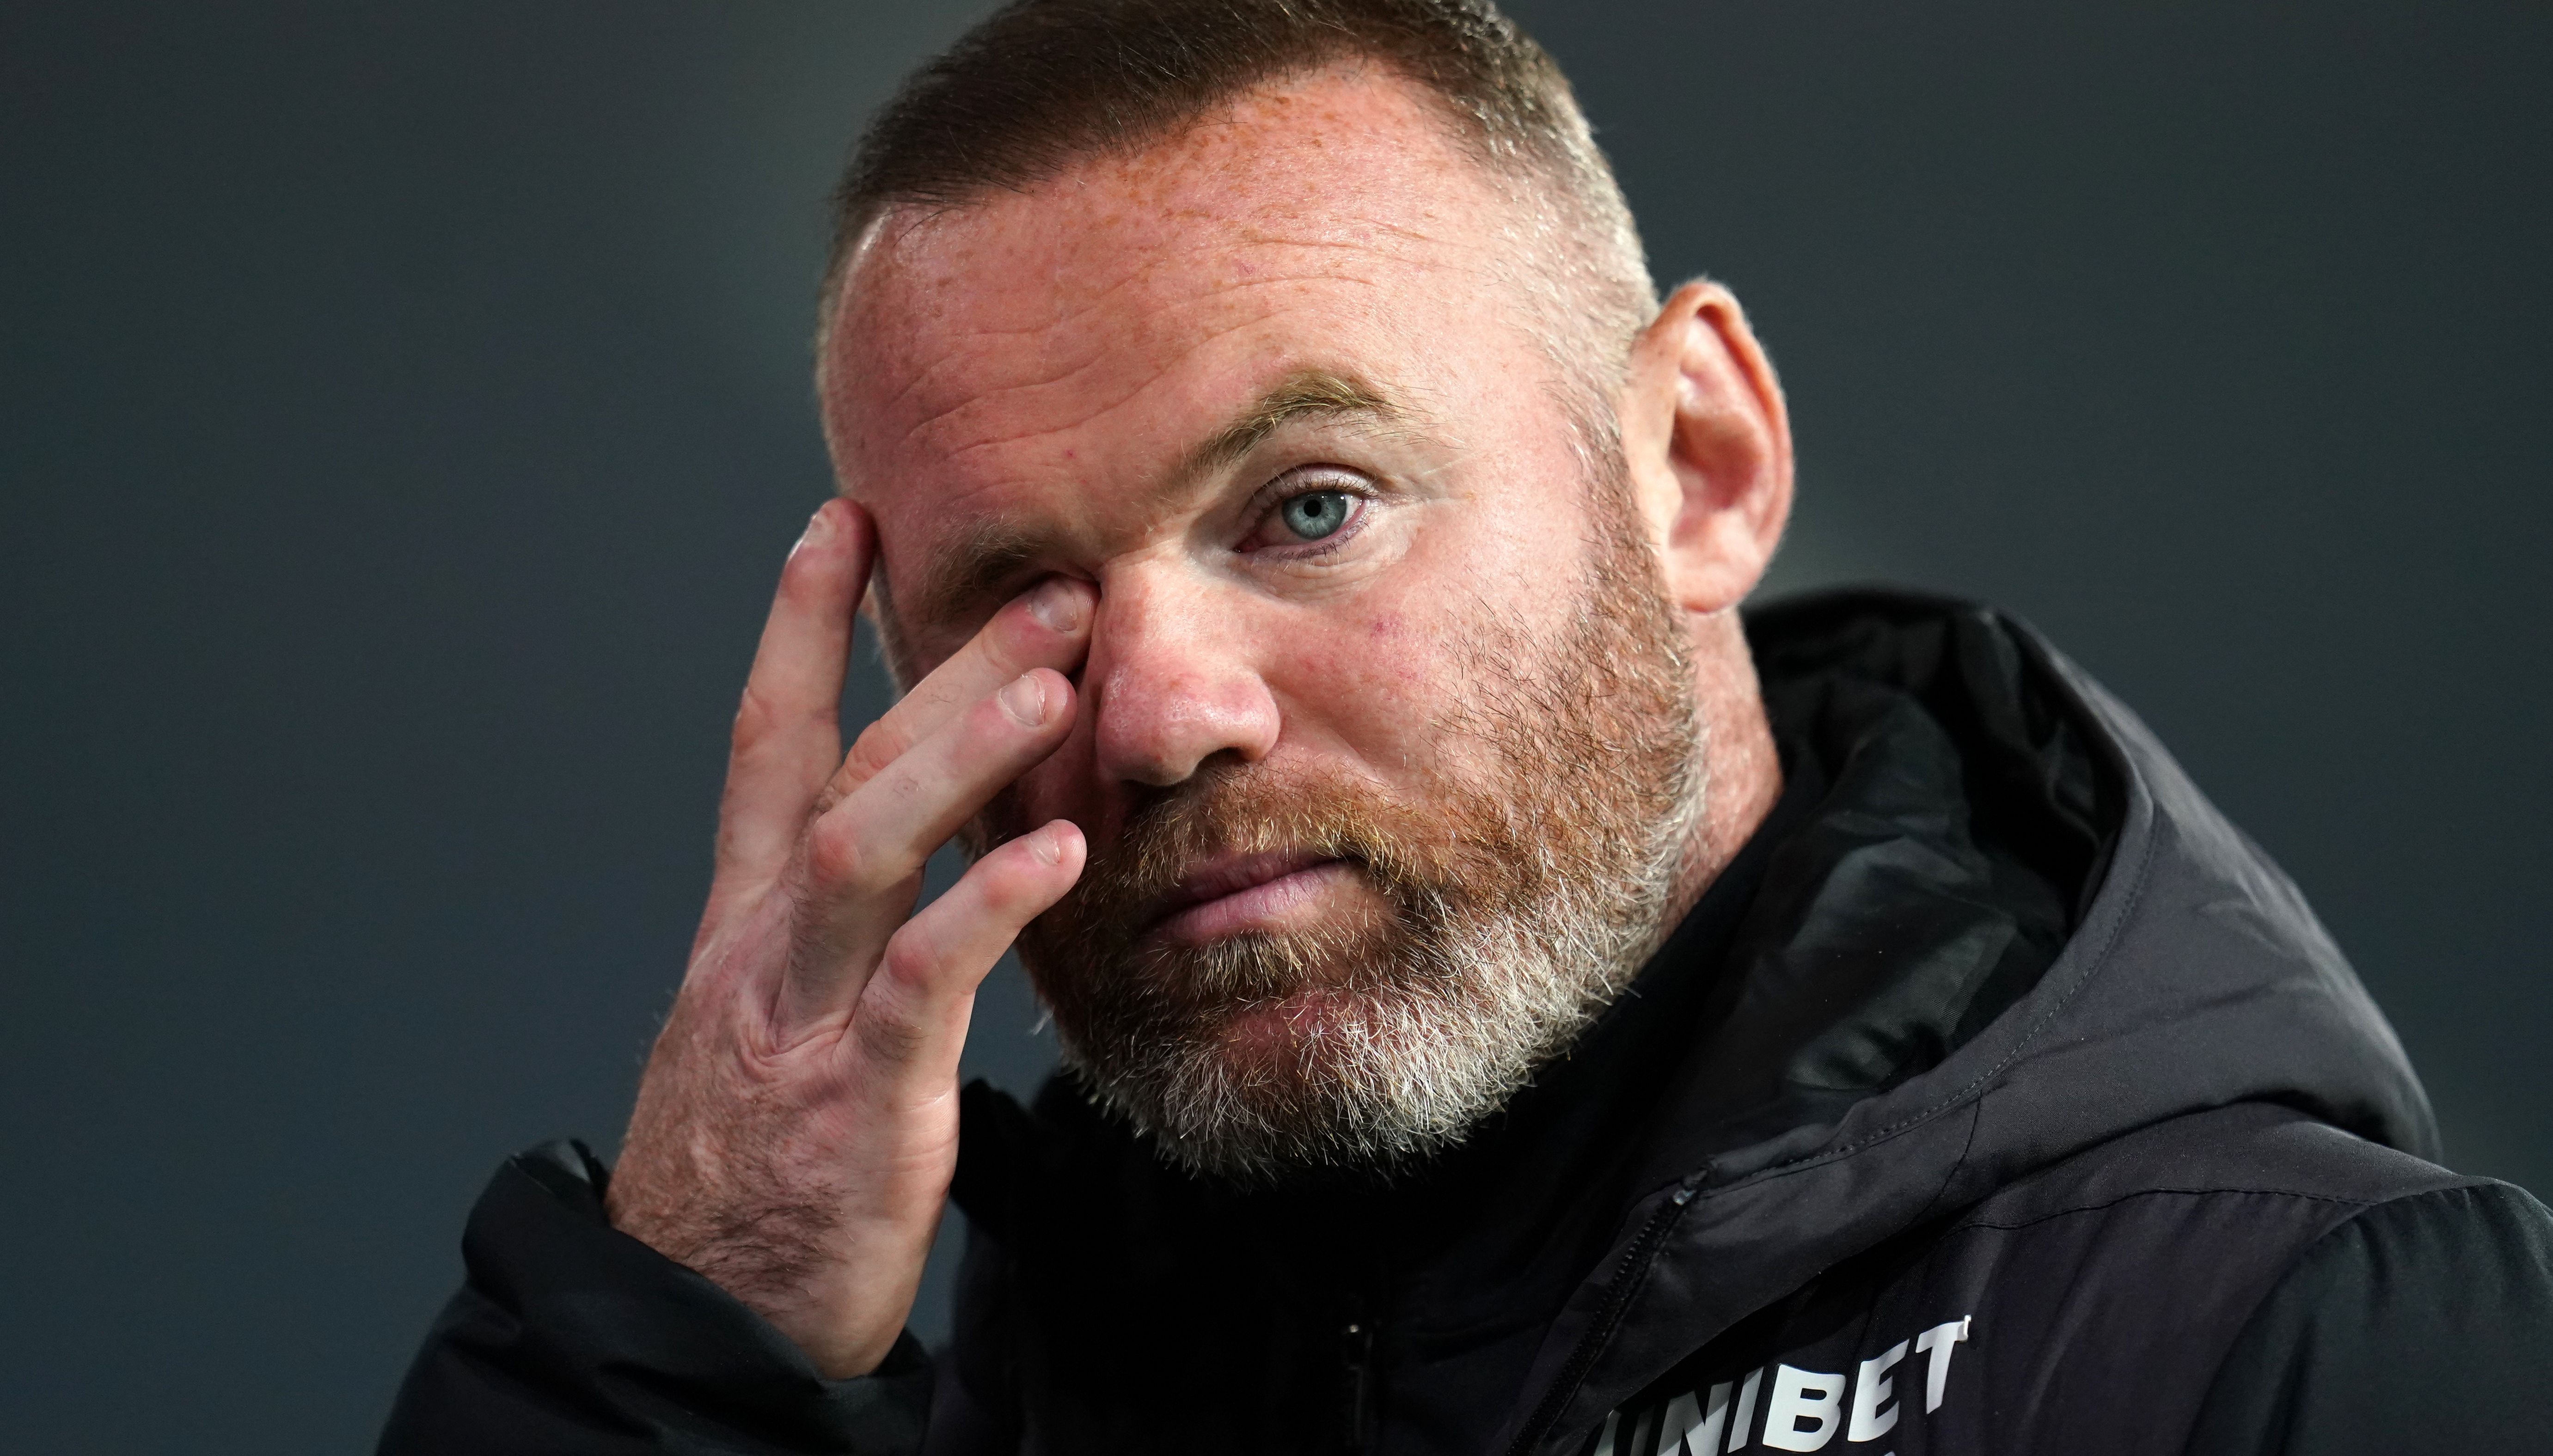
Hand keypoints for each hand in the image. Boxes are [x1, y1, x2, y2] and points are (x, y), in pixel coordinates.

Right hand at [606, 497, 1090, 1376]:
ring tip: (1050, 683)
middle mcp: (765, 951)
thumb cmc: (761, 1170)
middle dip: (932, 668)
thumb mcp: (785, 1026)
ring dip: (957, 758)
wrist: (702, 1317)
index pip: (767, 744)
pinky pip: (917, 981)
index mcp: (748, 928)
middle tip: (1040, 587)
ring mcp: (803, 1020)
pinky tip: (1055, 853)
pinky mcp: (856, 1097)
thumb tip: (933, 854)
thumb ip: (844, 934)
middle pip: (840, 770)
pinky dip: (983, 910)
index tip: (843, 525)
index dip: (796, 627)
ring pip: (862, 849)